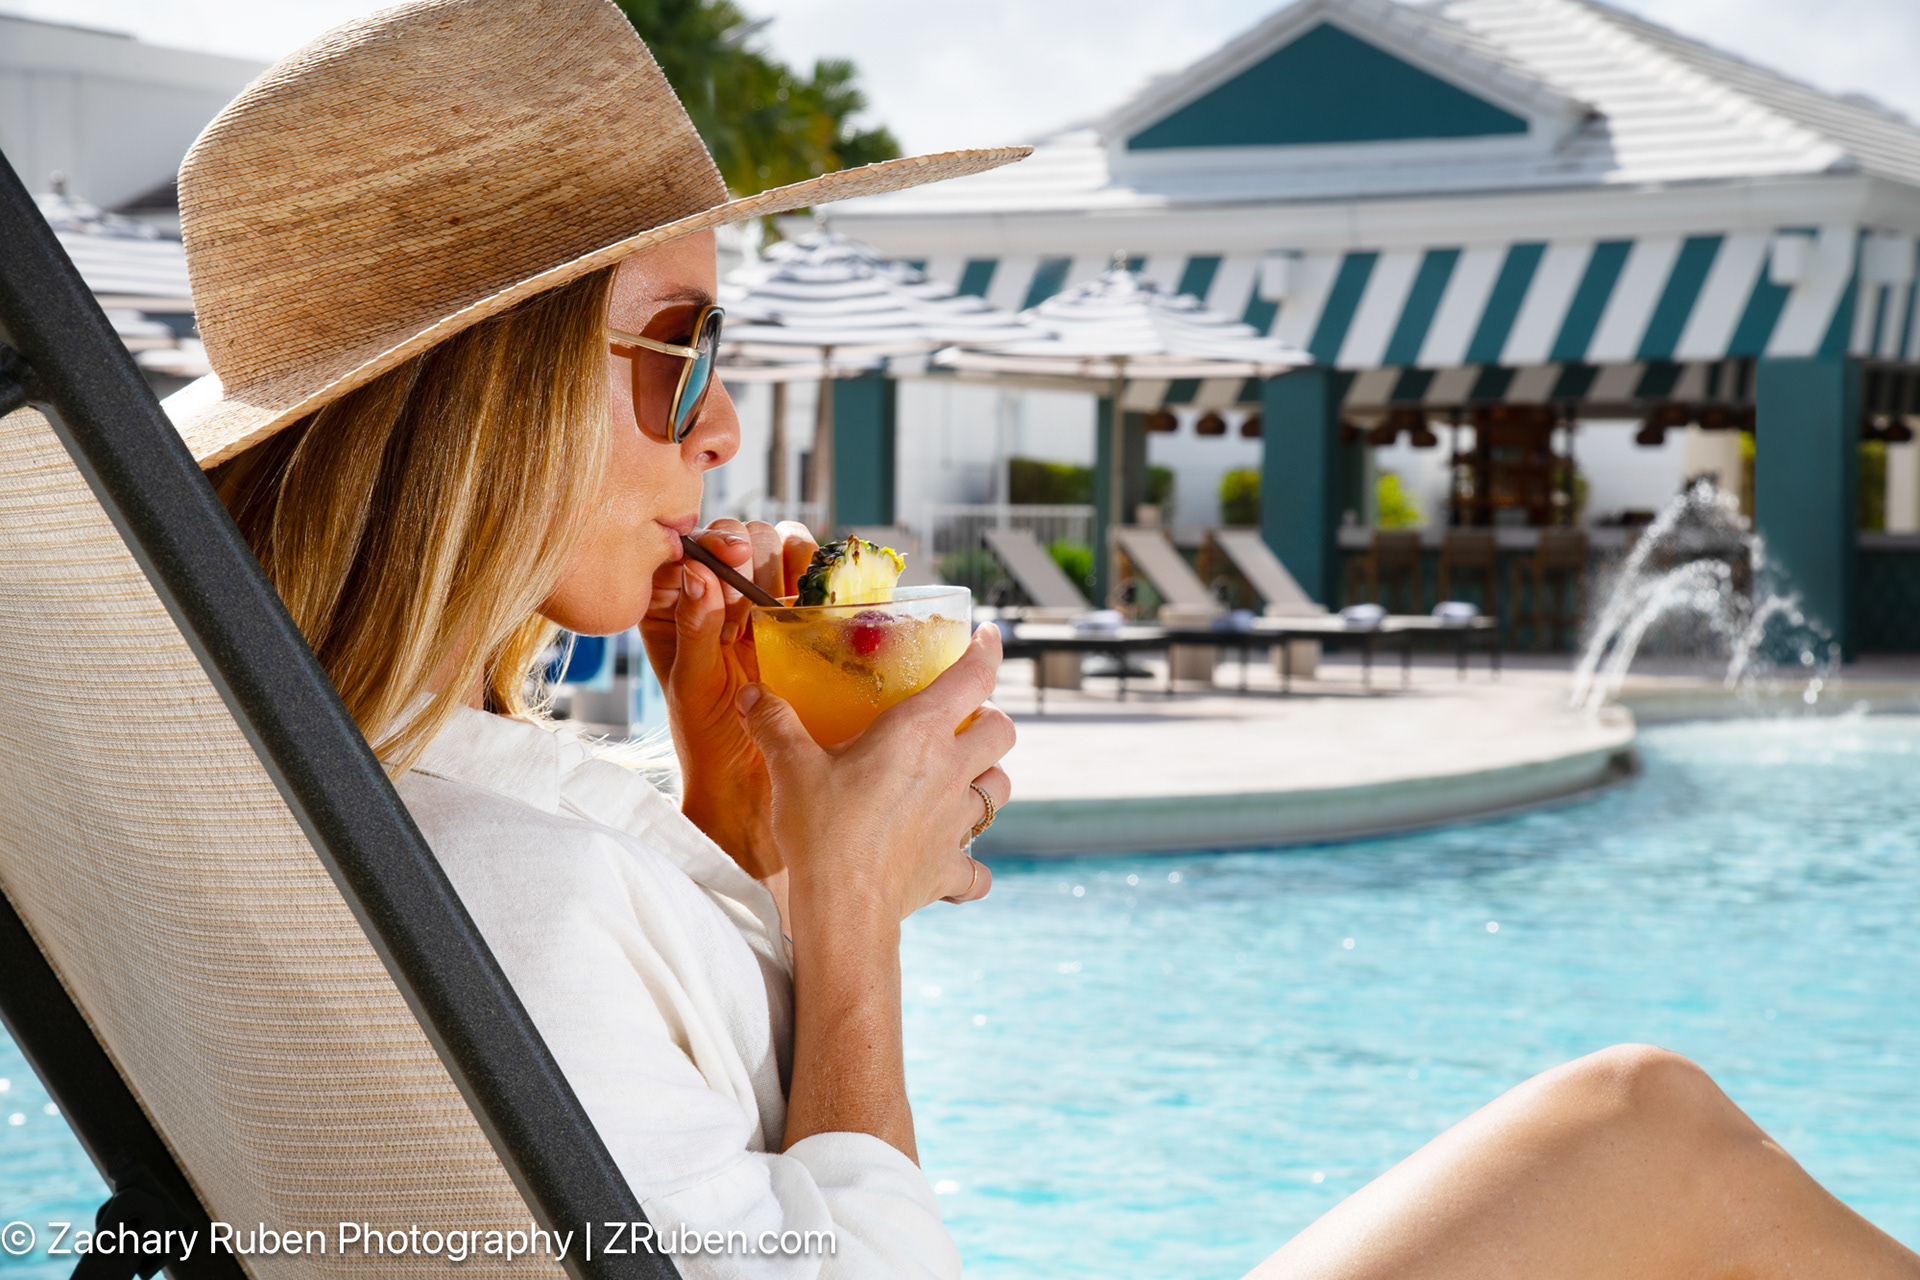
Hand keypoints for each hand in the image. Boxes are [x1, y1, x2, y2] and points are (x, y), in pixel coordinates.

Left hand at [642, 519, 816, 877]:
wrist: (751, 786)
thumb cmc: (707, 741)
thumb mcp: (692, 685)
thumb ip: (694, 628)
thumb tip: (698, 573)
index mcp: (676, 604)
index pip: (693, 545)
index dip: (712, 540)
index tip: (729, 555)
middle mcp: (719, 596)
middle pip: (743, 537)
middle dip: (752, 553)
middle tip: (755, 592)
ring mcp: (764, 605)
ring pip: (783, 548)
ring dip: (789, 562)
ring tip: (786, 601)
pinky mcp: (804, 619)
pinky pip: (818, 578)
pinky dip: (825, 574)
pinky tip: (820, 596)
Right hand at [733, 625, 1012, 924]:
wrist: (842, 907)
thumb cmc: (821, 830)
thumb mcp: (791, 767)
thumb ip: (774, 723)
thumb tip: (752, 695)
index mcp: (919, 734)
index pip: (974, 677)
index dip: (987, 651)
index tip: (990, 636)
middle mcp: (950, 772)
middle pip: (1003, 731)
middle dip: (990, 719)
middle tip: (966, 719)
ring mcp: (957, 822)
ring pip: (1000, 789)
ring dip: (988, 778)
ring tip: (963, 777)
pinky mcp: (951, 867)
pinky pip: (978, 869)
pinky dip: (971, 866)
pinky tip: (954, 863)